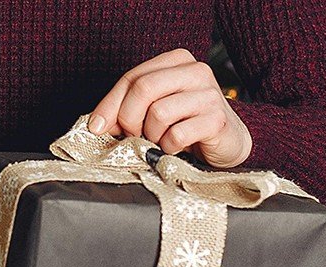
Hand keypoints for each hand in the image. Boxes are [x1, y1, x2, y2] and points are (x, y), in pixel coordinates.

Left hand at [88, 49, 251, 168]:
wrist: (228, 142)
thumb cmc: (187, 124)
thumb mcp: (155, 109)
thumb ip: (128, 108)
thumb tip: (98, 124)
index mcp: (176, 61)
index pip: (132, 77)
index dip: (109, 105)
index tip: (97, 127)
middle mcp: (195, 71)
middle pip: (143, 89)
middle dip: (129, 119)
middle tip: (134, 136)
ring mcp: (209, 93)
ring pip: (158, 113)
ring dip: (152, 135)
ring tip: (162, 140)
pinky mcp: (217, 119)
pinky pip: (177, 135)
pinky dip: (169, 147)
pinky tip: (177, 147)